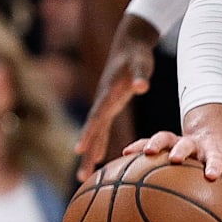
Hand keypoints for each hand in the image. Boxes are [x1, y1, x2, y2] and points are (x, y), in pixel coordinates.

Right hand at [75, 15, 158, 181]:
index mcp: (108, 94)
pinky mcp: (111, 105)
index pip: (96, 117)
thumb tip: (142, 87)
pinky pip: (103, 129)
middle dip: (87, 154)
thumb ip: (140, 76)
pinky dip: (101, 142)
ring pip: (95, 133)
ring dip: (90, 153)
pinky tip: (100, 157)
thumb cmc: (136, 55)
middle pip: (92, 132)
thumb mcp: (140, 64)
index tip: (79, 150)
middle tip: (82, 177)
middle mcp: (103, 102)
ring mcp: (105, 104)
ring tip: (84, 176)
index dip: (88, 133)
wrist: (130, 45)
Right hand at [123, 117, 221, 221]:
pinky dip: (138, 145)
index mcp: (216, 155)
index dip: (215, 166)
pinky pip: (149, 141)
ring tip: (145, 152)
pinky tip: (125, 152)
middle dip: (183, 150)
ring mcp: (180, 142)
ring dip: (156, 143)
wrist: (216, 137)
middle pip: (189, 143)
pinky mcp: (166, 142)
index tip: (212, 175)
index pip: (217, 159)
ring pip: (167, 137)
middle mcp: (197, 146)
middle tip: (175, 159)